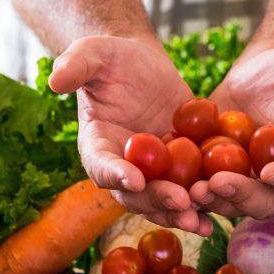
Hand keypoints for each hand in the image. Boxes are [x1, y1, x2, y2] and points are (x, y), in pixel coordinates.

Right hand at [48, 36, 210, 234]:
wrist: (143, 65)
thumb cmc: (112, 59)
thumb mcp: (93, 54)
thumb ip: (75, 65)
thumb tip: (55, 80)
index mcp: (96, 146)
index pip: (102, 165)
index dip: (116, 174)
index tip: (135, 178)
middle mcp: (123, 168)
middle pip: (136, 195)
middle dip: (157, 200)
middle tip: (180, 202)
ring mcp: (154, 173)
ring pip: (164, 201)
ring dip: (182, 213)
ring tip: (200, 220)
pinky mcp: (181, 170)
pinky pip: (191, 191)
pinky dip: (204, 205)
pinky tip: (219, 216)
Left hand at [190, 47, 273, 217]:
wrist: (258, 72)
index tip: (270, 171)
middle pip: (266, 201)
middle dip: (243, 196)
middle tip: (219, 183)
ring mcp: (245, 180)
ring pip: (231, 202)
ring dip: (212, 200)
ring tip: (191, 188)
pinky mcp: (215, 174)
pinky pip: (203, 191)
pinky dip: (187, 192)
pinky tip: (168, 184)